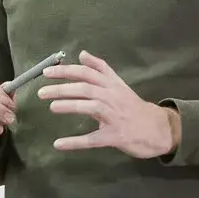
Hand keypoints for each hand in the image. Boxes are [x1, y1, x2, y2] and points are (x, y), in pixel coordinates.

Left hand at [40, 53, 178, 158]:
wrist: (157, 128)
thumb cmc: (133, 106)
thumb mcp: (119, 84)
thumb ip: (100, 69)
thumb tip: (82, 54)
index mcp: (111, 85)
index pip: (86, 73)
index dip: (66, 71)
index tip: (46, 73)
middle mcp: (112, 97)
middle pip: (85, 88)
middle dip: (62, 88)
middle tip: (41, 92)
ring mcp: (114, 117)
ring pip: (90, 107)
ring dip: (69, 106)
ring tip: (52, 107)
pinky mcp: (114, 136)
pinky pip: (93, 139)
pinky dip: (75, 142)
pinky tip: (59, 144)